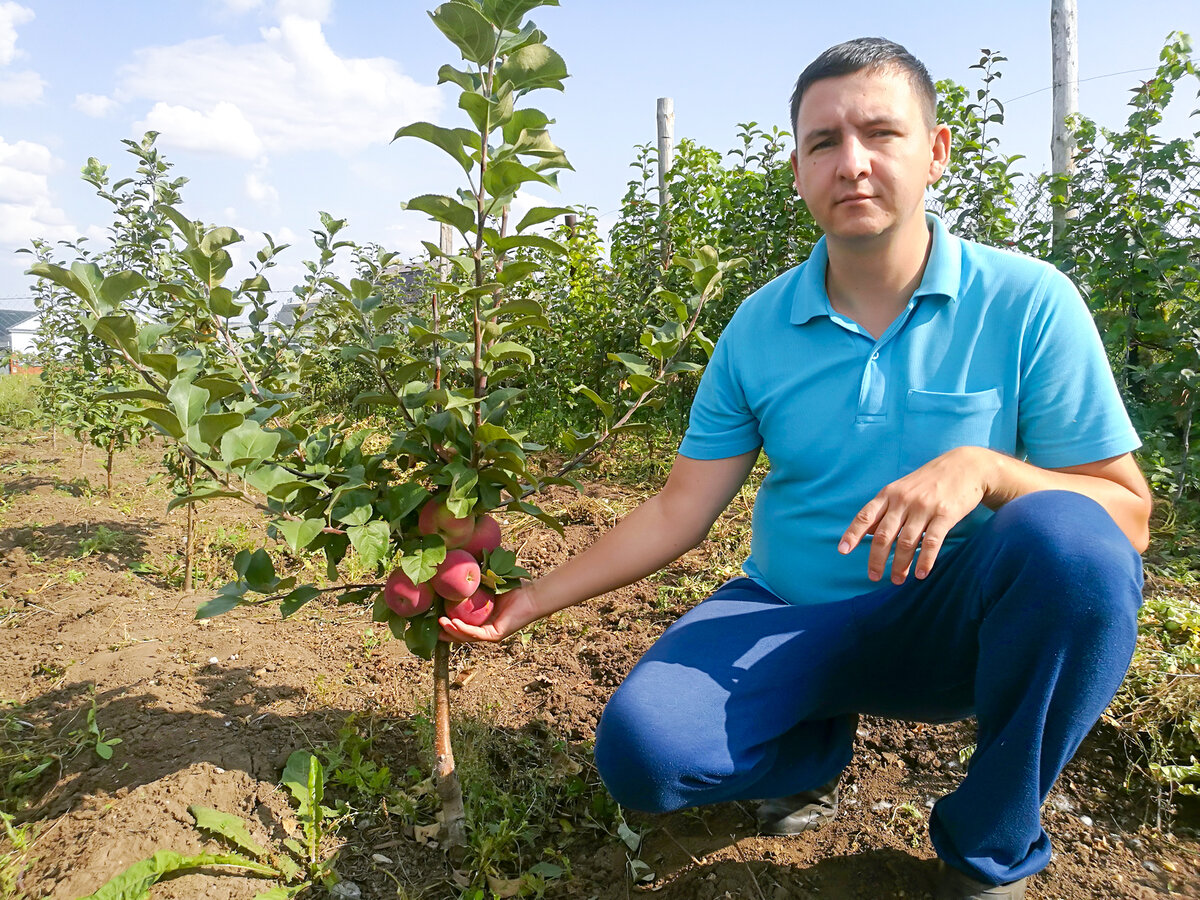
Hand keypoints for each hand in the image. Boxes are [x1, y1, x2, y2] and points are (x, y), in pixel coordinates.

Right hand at [438, 583, 544, 642]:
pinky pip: (476, 634)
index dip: (446, 620)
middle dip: (444, 631)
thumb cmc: (513, 588)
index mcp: (481, 618)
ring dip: (451, 631)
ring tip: (440, 622)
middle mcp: (484, 628)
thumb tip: (461, 564)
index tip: (432, 614)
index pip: (460, 623)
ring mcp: (489, 633)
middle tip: (430, 624)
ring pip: (465, 636)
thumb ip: (477, 578)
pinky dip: (464, 630)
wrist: (532, 594)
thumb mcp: (489, 582)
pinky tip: (454, 623)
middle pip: (459, 634)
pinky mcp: (496, 634)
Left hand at [839, 446, 992, 583]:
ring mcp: (924, 507)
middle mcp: (903, 500)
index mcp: (889, 494)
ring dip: (900, 564)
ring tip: (897, 580)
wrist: (965, 466)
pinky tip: (920, 574)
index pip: (866, 516)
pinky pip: (932, 542)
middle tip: (874, 576)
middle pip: (884, 535)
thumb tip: (866, 532)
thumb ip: (884, 510)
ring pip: (907, 542)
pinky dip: (925, 560)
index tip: (843, 551)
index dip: (853, 534)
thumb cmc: (928, 481)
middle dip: (877, 559)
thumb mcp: (901, 489)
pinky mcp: (945, 514)